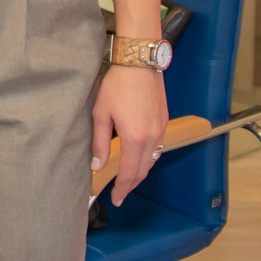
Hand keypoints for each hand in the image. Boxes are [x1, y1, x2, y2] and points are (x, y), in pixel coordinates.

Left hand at [91, 63, 167, 204]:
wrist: (139, 62)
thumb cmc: (118, 84)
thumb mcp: (101, 114)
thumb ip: (99, 143)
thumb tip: (97, 166)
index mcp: (134, 138)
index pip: (128, 173)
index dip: (121, 188)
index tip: (115, 198)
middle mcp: (151, 137)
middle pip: (143, 171)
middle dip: (131, 185)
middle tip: (120, 193)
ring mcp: (161, 129)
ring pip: (152, 160)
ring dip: (140, 172)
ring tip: (127, 178)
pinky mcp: (164, 121)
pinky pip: (158, 147)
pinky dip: (148, 158)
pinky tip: (138, 157)